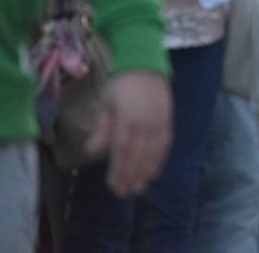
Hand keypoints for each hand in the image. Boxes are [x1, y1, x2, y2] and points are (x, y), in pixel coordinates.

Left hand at [86, 71, 172, 197]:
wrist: (145, 64)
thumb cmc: (121, 84)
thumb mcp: (106, 103)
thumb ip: (101, 129)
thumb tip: (90, 152)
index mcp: (127, 118)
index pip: (122, 151)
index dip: (118, 171)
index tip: (113, 186)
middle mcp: (146, 122)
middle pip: (138, 155)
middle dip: (131, 176)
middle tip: (126, 193)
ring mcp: (160, 121)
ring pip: (154, 152)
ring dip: (147, 171)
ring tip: (141, 186)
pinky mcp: (168, 119)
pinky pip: (165, 143)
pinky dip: (160, 158)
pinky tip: (155, 169)